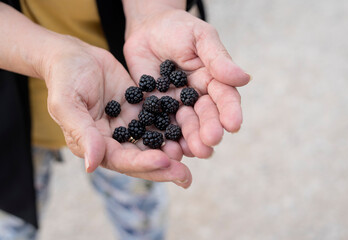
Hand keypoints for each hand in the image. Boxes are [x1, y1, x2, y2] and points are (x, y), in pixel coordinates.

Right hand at [43, 36, 190, 187]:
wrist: (75, 55)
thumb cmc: (65, 78)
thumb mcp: (67, 103)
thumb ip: (81, 132)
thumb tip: (92, 166)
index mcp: (93, 144)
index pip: (120, 160)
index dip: (142, 163)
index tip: (164, 161)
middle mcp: (114, 140)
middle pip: (140, 158)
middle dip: (163, 168)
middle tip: (186, 176)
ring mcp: (128, 125)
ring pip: (153, 143)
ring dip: (172, 151)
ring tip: (194, 155)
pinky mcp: (140, 110)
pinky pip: (158, 121)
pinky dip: (173, 128)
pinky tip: (191, 131)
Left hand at [124, 9, 249, 158]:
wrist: (149, 28)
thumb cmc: (179, 29)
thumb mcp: (201, 38)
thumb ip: (218, 59)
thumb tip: (244, 78)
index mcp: (212, 80)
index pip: (224, 98)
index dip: (229, 111)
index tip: (233, 125)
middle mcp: (196, 97)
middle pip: (205, 116)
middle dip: (208, 130)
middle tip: (209, 144)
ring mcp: (175, 104)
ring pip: (185, 125)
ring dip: (190, 140)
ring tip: (193, 152)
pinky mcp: (154, 108)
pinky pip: (160, 124)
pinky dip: (164, 138)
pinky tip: (167, 149)